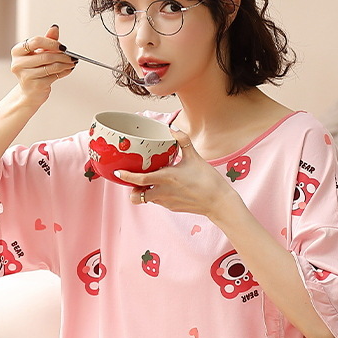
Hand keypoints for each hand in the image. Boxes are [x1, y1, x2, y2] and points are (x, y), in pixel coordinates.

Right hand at [10, 25, 76, 105]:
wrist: (29, 91)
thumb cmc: (33, 70)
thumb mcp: (38, 53)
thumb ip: (47, 40)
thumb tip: (55, 28)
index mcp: (17, 51)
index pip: (36, 41)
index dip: (52, 43)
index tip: (62, 46)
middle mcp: (18, 64)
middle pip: (45, 55)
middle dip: (62, 55)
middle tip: (71, 56)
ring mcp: (26, 76)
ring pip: (51, 66)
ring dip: (65, 64)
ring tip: (72, 62)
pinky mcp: (36, 85)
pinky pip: (54, 76)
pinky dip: (64, 72)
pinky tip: (68, 69)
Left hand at [115, 129, 237, 219]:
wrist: (219, 202)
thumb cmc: (208, 179)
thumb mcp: (195, 157)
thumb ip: (182, 141)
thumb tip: (173, 129)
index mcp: (167, 178)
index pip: (140, 179)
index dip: (127, 176)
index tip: (118, 172)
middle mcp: (164, 192)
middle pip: (137, 196)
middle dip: (131, 190)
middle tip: (132, 181)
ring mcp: (167, 202)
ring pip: (147, 199)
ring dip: (144, 192)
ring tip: (149, 182)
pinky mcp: (172, 208)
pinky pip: (158, 202)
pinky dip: (157, 195)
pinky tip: (165, 187)